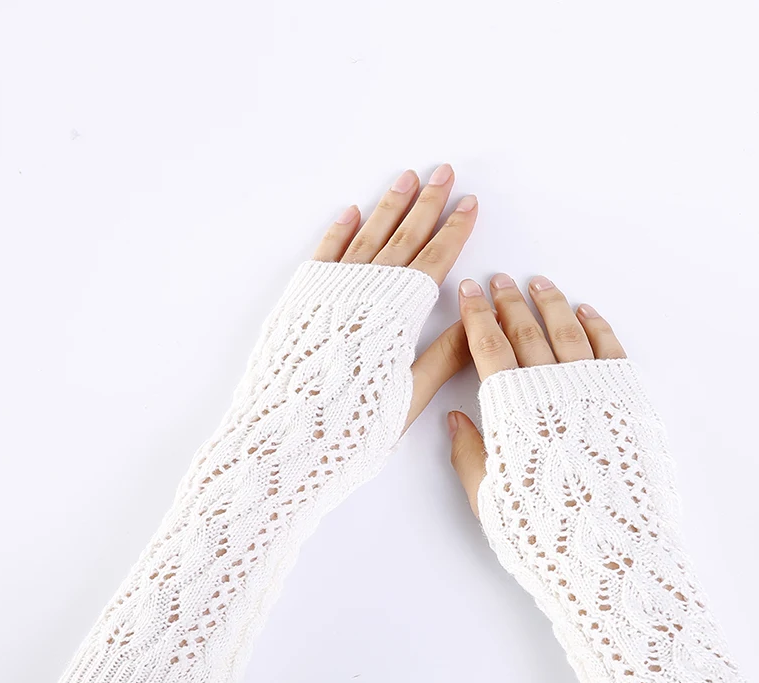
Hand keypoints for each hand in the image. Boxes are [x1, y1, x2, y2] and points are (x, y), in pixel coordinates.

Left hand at [312, 163, 477, 429]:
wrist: (283, 433)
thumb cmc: (350, 424)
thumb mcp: (407, 397)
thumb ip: (443, 357)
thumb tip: (475, 321)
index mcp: (398, 314)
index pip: (435, 261)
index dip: (455, 231)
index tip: (470, 203)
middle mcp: (366, 292)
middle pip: (404, 238)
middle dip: (427, 203)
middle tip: (444, 172)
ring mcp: (332, 291)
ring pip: (367, 236)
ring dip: (388, 206)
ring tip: (405, 177)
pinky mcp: (303, 299)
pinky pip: (326, 254)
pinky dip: (340, 230)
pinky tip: (352, 212)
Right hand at [445, 273, 626, 512]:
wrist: (608, 550)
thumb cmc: (543, 531)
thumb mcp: (489, 498)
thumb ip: (469, 454)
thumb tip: (456, 419)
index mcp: (513, 410)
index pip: (489, 347)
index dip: (477, 315)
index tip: (470, 290)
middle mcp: (553, 389)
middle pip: (527, 331)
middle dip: (510, 301)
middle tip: (500, 281)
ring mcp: (593, 391)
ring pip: (569, 331)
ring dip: (552, 303)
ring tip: (539, 283)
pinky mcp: (626, 401)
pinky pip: (610, 349)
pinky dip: (596, 325)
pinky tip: (586, 312)